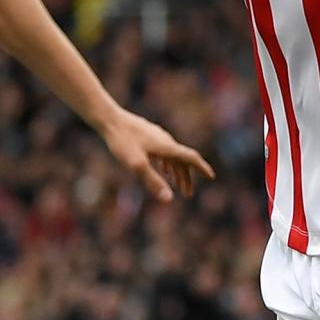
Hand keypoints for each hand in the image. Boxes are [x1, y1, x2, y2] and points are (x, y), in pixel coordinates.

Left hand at [98, 110, 216, 204]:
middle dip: (186, 177)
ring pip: (172, 155)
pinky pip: (163, 151)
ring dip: (176, 171)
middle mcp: (166, 141)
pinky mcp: (147, 135)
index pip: (191, 158)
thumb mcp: (137, 165)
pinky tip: (161, 168)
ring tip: (175, 184)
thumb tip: (169, 200)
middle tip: (187, 194)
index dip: (202, 168)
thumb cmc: (122, 142)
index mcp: (167, 147)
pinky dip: (167, 163)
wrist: (109, 119)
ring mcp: (157, 137)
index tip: (211, 177)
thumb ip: (153, 182)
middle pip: (182, 160)